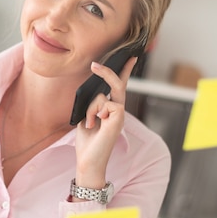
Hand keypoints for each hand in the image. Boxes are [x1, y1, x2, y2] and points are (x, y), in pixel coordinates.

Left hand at [74, 56, 136, 189]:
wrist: (89, 160)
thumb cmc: (87, 142)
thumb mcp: (86, 118)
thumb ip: (93, 104)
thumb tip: (99, 95)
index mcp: (111, 110)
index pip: (119, 87)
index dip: (125, 72)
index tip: (130, 57)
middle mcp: (118, 111)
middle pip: (117, 85)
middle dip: (107, 72)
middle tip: (94, 65)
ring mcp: (120, 115)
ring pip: (102, 96)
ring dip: (90, 109)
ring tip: (90, 123)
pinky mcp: (119, 118)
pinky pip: (104, 103)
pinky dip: (94, 113)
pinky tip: (95, 125)